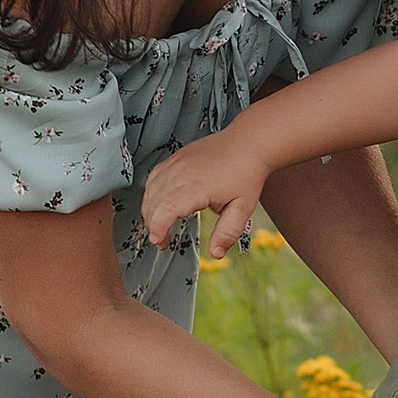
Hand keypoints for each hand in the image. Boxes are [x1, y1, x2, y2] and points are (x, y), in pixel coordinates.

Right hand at [144, 131, 269, 257]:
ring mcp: (176, 163)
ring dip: (150, 210)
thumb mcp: (243, 208)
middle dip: (153, 225)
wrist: (248, 143)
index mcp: (197, 186)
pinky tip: (161, 203)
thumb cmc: (246, 173)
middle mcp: (182, 173)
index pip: (166, 209)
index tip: (160, 242)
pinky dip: (152, 193)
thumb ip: (227, 233)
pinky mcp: (175, 158)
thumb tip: (216, 254)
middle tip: (164, 240)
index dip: (158, 228)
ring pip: (150, 190)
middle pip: (153, 202)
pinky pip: (154, 177)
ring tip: (162, 224)